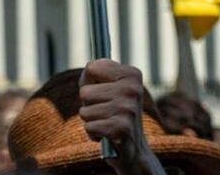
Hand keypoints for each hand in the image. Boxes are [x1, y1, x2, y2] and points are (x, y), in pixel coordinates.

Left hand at [78, 60, 160, 174]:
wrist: (135, 150)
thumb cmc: (116, 114)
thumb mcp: (111, 88)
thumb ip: (96, 75)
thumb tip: (88, 69)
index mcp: (132, 74)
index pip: (91, 67)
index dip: (88, 81)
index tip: (99, 91)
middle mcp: (133, 89)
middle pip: (85, 92)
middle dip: (89, 105)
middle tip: (105, 112)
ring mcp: (128, 108)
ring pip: (84, 111)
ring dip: (91, 121)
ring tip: (106, 123)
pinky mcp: (122, 128)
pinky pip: (89, 127)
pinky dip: (93, 133)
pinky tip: (107, 135)